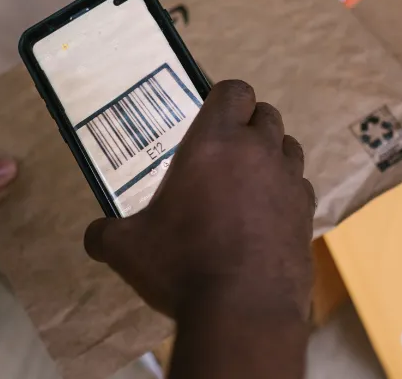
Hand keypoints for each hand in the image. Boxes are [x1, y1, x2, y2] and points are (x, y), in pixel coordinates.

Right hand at [84, 80, 314, 320]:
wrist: (243, 312)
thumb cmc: (181, 266)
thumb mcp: (127, 249)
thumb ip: (106, 234)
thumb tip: (94, 236)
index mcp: (215, 142)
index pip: (234, 90)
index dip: (223, 98)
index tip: (209, 118)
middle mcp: (258, 152)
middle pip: (266, 113)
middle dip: (248, 124)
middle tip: (224, 151)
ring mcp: (289, 182)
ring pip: (288, 147)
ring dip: (271, 154)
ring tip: (246, 181)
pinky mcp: (307, 215)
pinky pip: (300, 187)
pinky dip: (285, 192)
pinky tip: (264, 217)